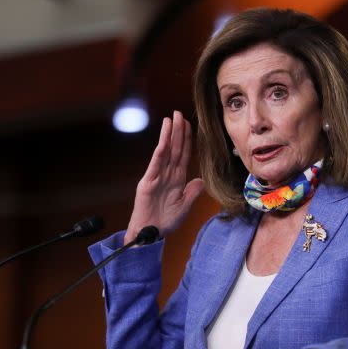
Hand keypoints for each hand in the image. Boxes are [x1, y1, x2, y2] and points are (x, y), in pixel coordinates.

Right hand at [125, 111, 204, 243]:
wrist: (150, 235)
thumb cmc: (165, 222)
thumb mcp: (184, 207)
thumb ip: (192, 193)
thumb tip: (200, 179)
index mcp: (176, 179)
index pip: (183, 154)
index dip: (186, 139)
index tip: (189, 124)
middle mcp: (166, 175)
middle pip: (174, 148)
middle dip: (177, 131)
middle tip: (178, 113)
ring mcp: (156, 177)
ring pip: (165, 152)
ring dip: (168, 136)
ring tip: (170, 120)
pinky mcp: (147, 183)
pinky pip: (155, 165)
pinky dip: (160, 152)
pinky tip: (163, 141)